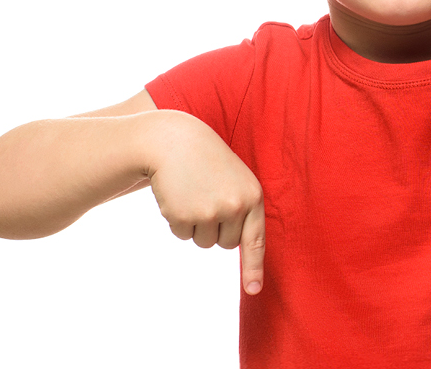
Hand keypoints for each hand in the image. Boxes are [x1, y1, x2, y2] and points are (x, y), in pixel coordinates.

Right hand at [146, 113, 265, 294]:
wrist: (174, 141)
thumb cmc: (208, 162)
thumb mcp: (236, 180)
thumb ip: (243, 210)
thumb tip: (237, 247)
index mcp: (253, 197)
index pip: (256, 241)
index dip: (253, 268)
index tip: (253, 290)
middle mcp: (234, 207)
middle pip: (225, 244)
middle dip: (215, 228)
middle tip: (207, 196)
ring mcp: (208, 212)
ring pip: (204, 242)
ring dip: (195, 224)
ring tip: (193, 192)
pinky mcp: (183, 215)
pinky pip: (182, 235)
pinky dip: (177, 220)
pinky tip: (177, 195)